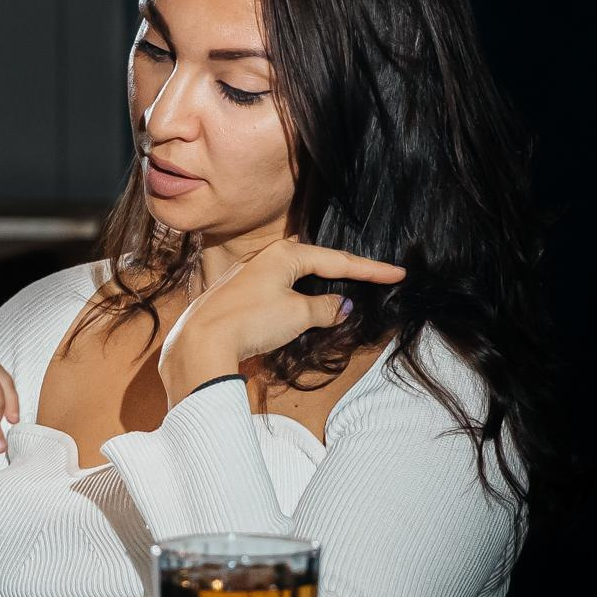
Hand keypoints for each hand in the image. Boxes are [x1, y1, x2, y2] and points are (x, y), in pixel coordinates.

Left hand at [159, 238, 405, 403]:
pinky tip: (305, 305)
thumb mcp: (297, 315)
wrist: (200, 341)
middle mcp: (265, 258)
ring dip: (321, 287)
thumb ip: (324, 308)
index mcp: (284, 254)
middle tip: (376, 277)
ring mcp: (249, 275)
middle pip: (317, 262)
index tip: (397, 273)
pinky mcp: (239, 295)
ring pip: (296, 277)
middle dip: (345, 271)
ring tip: (346, 290)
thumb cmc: (249, 321)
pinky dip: (299, 297)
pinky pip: (280, 290)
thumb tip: (340, 306)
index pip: (338, 261)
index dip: (370, 270)